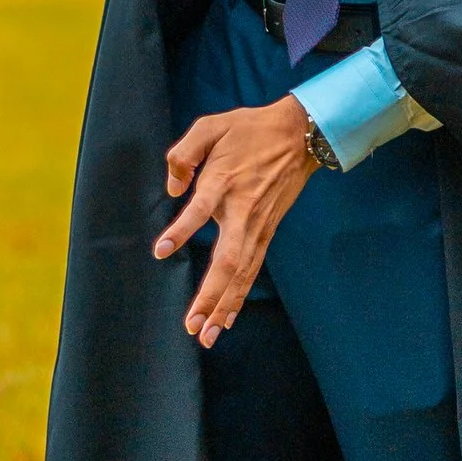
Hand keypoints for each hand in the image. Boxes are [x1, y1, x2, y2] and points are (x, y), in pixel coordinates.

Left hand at [154, 96, 315, 346]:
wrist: (299, 135)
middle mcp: (243, 211)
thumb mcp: (211, 125)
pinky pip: (251, 271)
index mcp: (225, 182)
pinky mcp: (266, 232)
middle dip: (210, 296)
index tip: (162, 250)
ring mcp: (258, 226)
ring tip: (206, 335)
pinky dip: (239, 296)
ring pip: (241, 274)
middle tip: (192, 325)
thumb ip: (184, 153)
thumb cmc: (249, 130)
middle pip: (228, 261)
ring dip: (223, 306)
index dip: (182, 230)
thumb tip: (172, 188)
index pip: (200, 210)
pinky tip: (227, 319)